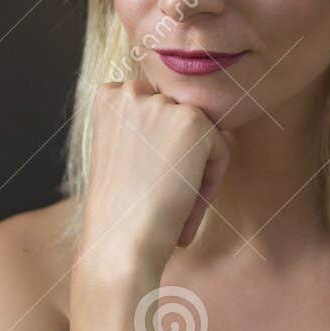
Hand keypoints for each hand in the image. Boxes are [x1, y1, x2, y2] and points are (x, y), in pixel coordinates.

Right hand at [76, 79, 231, 273]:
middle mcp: (132, 91)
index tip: (149, 183)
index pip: (156, 112)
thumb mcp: (121, 152)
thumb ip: (146, 127)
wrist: (120, 240)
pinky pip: (220, 150)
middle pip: (180, 122)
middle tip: (164, 200)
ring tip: (175, 208)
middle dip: (179, 161)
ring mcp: (163, 104)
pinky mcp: (193, 122)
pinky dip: (210, 182)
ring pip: (201, 137)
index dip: (158, 151)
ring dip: (195, 173)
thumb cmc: (118, 208)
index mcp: (109, 96)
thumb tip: (185, 120)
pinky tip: (185, 207)